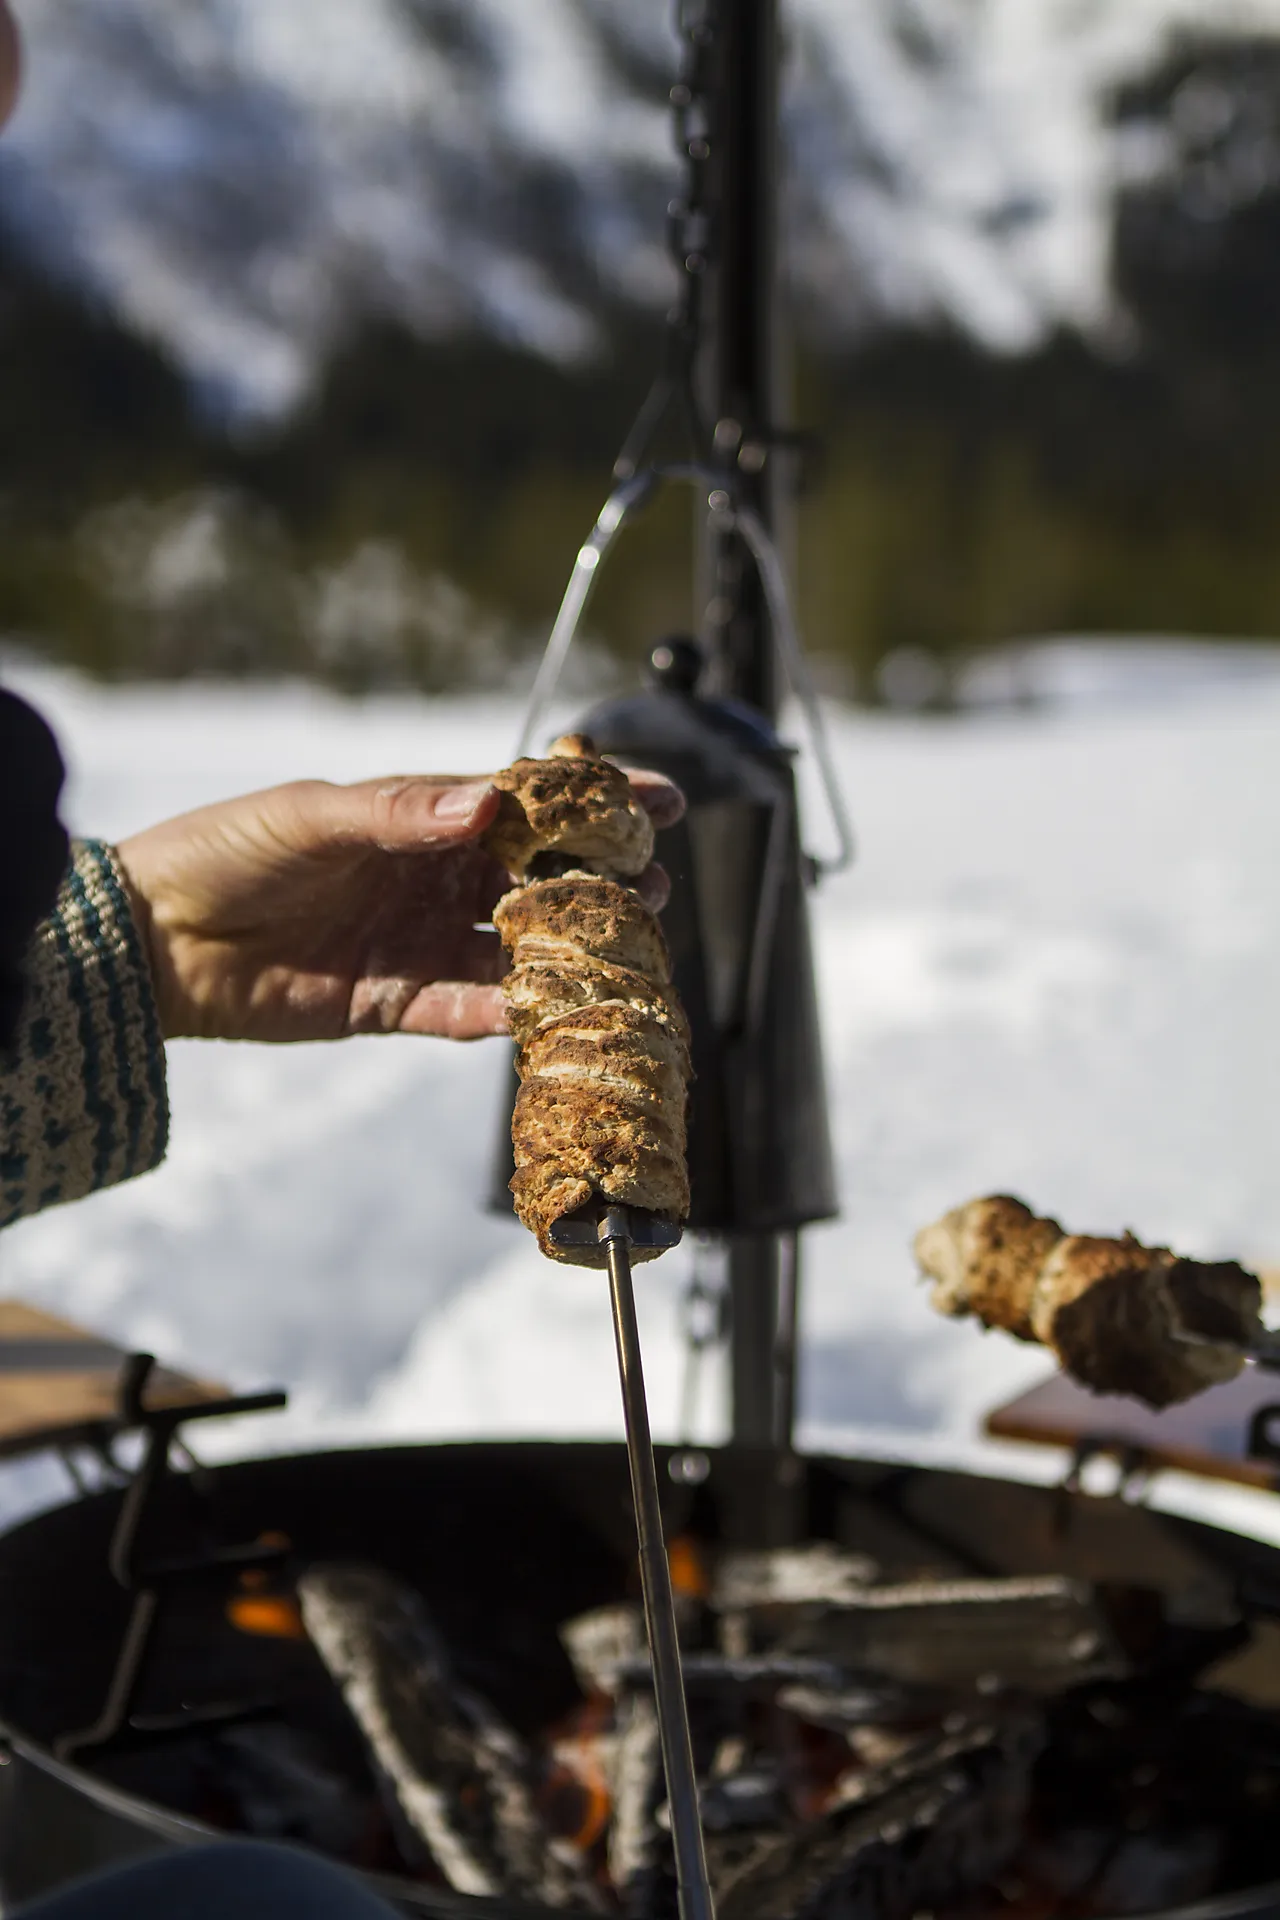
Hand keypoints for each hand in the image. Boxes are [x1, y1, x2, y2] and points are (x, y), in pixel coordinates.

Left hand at [117, 770, 682, 1043]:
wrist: (157, 940)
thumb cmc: (226, 852)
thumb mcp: (309, 816)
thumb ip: (397, 811)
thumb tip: (485, 802)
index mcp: (421, 819)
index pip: (525, 804)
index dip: (592, 801)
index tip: (659, 798)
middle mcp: (434, 878)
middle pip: (540, 879)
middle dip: (602, 881)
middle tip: (656, 885)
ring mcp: (421, 942)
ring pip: (516, 949)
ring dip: (569, 950)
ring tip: (625, 948)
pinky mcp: (397, 1002)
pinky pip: (466, 1011)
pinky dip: (505, 1014)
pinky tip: (541, 1009)